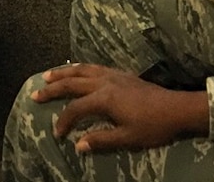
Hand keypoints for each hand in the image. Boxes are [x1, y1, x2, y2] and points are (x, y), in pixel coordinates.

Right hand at [32, 64, 208, 153]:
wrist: (177, 109)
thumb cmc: (153, 126)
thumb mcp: (127, 138)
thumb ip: (101, 140)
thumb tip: (78, 146)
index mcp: (104, 99)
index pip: (75, 109)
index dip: (63, 121)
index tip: (58, 134)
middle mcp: (104, 83)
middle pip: (72, 83)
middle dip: (52, 89)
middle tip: (36, 93)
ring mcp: (113, 76)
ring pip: (82, 70)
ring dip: (63, 72)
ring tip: (48, 75)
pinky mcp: (122, 74)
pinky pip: (94, 67)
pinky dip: (80, 68)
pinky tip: (77, 70)